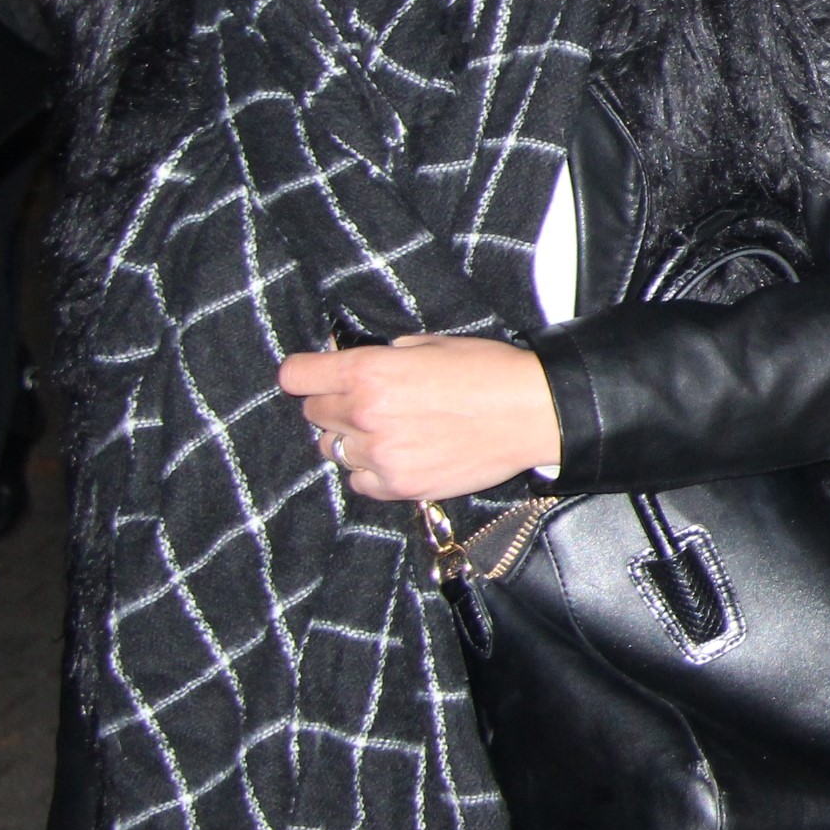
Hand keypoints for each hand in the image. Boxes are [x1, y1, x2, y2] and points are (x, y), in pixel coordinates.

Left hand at [278, 335, 562, 504]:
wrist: (533, 412)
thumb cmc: (488, 370)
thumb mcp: (432, 344)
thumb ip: (388, 357)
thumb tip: (366, 366)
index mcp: (368, 371)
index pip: (296, 376)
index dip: (306, 374)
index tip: (316, 377)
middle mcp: (364, 413)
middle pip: (313, 414)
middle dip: (333, 406)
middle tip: (366, 404)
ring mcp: (380, 454)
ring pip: (332, 451)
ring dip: (352, 441)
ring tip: (386, 433)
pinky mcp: (400, 485)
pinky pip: (359, 481)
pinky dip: (371, 471)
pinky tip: (399, 456)